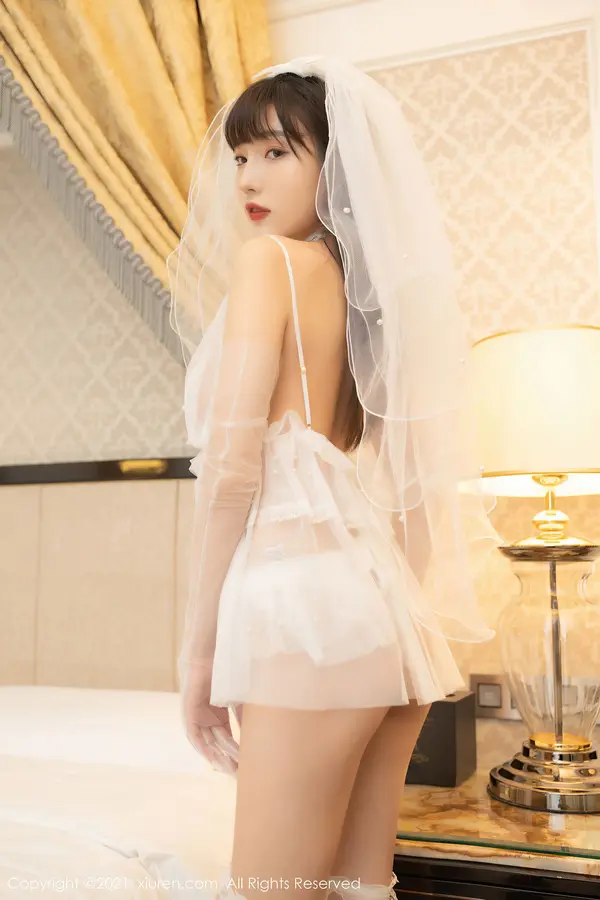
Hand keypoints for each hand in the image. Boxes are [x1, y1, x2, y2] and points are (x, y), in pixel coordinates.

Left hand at [180, 659, 238, 774]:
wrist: (208, 657)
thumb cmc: (224, 674)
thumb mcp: (238, 700)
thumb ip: (244, 717)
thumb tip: (257, 736)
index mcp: (218, 716)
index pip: (228, 740)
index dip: (237, 753)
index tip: (248, 767)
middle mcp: (207, 720)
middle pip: (218, 746)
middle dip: (229, 761)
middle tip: (242, 775)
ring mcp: (197, 719)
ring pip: (209, 745)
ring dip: (222, 758)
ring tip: (235, 769)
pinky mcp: (189, 717)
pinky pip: (197, 739)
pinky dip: (206, 750)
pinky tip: (216, 760)